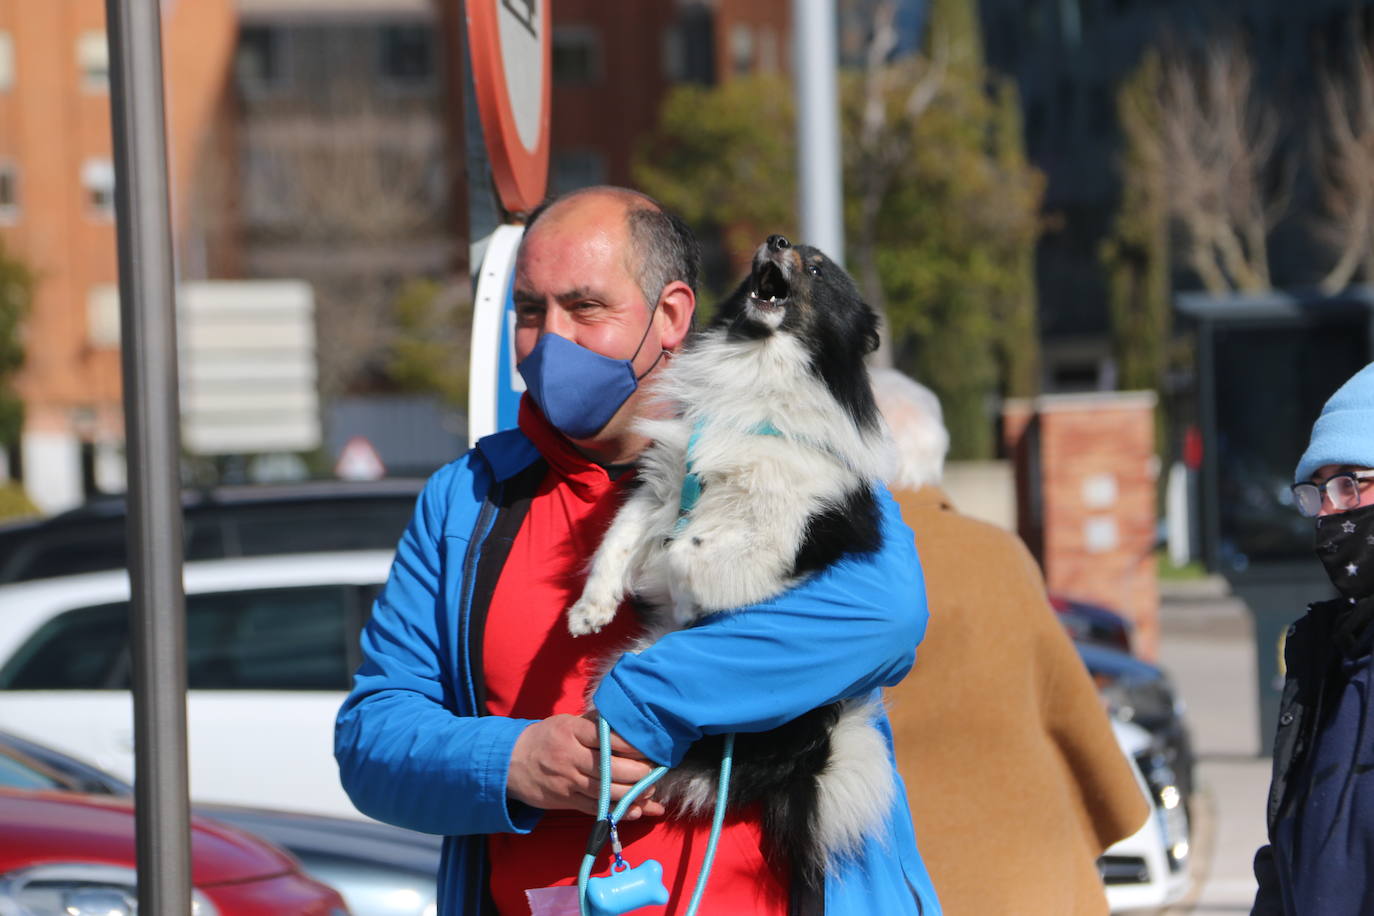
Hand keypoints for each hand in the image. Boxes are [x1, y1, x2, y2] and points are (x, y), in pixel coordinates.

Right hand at [507, 714, 666, 818]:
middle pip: (611, 768)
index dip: (633, 745)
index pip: (608, 738)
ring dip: (633, 795)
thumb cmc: (545, 738)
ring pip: (606, 791)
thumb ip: (594, 724)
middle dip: (638, 773)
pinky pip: (596, 808)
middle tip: (655, 771)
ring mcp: (568, 781)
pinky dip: (618, 811)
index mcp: (572, 732)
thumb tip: (627, 723)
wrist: (510, 762)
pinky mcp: (566, 801)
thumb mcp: (566, 722)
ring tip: (651, 792)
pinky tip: (636, 811)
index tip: (651, 746)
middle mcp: (570, 757)